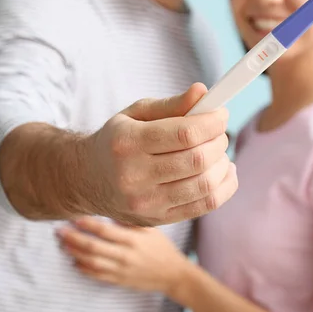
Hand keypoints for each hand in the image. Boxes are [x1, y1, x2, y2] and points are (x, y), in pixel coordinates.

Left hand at [57, 216, 189, 294]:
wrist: (172, 274)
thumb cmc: (161, 247)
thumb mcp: (150, 229)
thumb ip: (130, 220)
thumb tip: (111, 206)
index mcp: (132, 240)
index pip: (104, 230)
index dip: (87, 224)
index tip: (74, 217)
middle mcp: (124, 255)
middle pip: (92, 247)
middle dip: (73, 238)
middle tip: (59, 230)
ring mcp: (120, 270)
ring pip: (91, 262)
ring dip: (74, 253)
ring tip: (63, 244)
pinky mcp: (119, 280)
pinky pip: (97, 275)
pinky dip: (83, 269)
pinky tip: (74, 261)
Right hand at [81, 83, 237, 225]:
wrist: (87, 179)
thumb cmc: (118, 141)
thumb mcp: (136, 114)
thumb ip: (171, 104)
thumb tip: (203, 92)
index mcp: (127, 143)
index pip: (184, 133)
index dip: (212, 122)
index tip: (220, 114)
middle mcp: (134, 176)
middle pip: (198, 159)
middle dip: (219, 141)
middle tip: (218, 132)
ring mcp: (147, 202)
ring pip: (205, 184)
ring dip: (223, 163)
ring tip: (218, 152)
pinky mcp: (158, 219)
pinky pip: (206, 205)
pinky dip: (224, 186)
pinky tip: (223, 171)